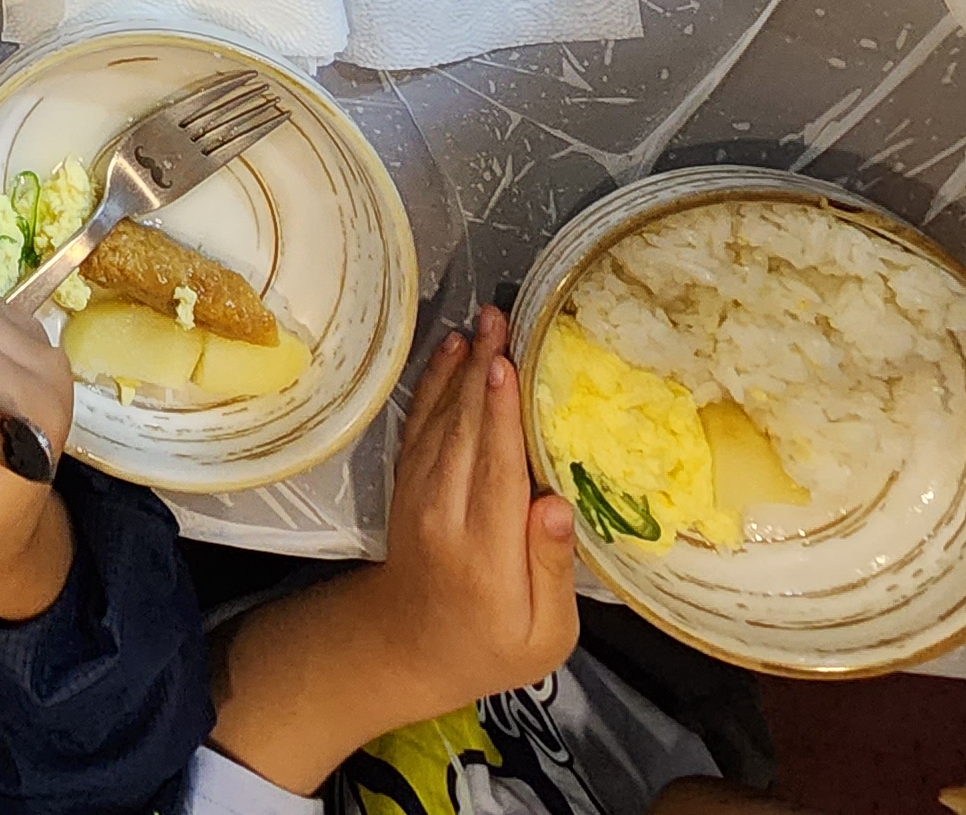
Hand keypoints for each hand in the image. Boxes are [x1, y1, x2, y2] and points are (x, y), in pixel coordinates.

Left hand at [371, 308, 578, 712]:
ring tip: (483, 324)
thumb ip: (551, 569)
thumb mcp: (545, 635)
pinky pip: (420, 425)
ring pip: (440, 422)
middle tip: (500, 318)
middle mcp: (444, 515)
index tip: (507, 365)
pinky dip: (434, 386)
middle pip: (465, 433)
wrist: (408, 647)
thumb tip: (558, 507)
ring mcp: (418, 495)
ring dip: (460, 370)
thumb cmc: (493, 644)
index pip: (495, 471)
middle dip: (482, 372)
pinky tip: (450, 352)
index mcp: (485, 553)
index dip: (501, 415)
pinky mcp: (407, 484)